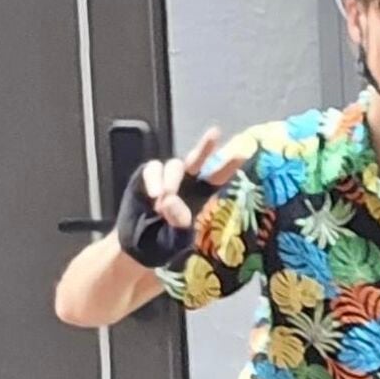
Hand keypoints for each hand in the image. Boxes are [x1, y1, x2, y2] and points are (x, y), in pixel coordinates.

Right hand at [114, 127, 246, 267]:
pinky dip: (154, 179)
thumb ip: (177, 224)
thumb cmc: (163, 242)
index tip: (243, 153)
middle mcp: (186, 181)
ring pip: (174, 166)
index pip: (218, 177)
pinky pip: (153, 169)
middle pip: (197, 160)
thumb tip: (170, 200)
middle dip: (206, 146)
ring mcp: (166, 177)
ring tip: (164, 201)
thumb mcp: (175, 240)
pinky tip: (155, 194)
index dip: (229, 166)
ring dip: (171, 181)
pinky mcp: (146, 176)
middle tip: (215, 133)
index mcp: (201, 195)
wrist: (136, 245)